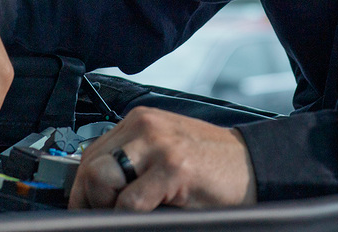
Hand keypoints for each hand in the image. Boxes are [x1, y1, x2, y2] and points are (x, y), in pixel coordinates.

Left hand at [68, 106, 256, 209]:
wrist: (254, 166)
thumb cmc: (212, 165)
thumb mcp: (163, 153)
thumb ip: (132, 162)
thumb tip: (95, 192)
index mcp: (139, 122)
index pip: (90, 155)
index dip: (83, 190)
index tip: (87, 209)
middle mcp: (145, 126)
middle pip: (90, 167)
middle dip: (91, 201)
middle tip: (108, 216)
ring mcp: (159, 145)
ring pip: (102, 179)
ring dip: (109, 207)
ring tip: (131, 213)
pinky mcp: (174, 167)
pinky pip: (130, 202)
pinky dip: (130, 216)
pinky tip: (151, 214)